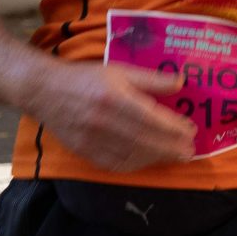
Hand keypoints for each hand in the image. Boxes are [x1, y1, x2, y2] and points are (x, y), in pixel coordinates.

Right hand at [34, 60, 195, 173]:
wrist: (45, 91)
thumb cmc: (86, 78)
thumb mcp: (120, 70)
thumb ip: (151, 79)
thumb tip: (181, 83)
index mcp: (114, 98)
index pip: (151, 118)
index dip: (173, 127)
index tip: (191, 130)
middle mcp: (104, 121)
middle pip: (145, 140)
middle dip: (171, 148)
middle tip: (190, 151)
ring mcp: (92, 139)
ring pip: (132, 155)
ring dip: (157, 158)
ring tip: (176, 157)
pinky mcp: (84, 152)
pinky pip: (115, 164)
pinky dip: (136, 164)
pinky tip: (149, 161)